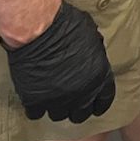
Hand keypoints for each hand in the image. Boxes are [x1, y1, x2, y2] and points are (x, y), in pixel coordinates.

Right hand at [4, 0, 115, 123]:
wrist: (39, 30)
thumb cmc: (66, 25)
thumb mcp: (91, 35)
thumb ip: (94, 53)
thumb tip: (93, 57)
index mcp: (98, 75)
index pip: (105, 99)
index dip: (99, 102)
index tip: (95, 105)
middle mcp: (81, 92)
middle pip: (81, 114)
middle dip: (77, 108)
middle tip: (71, 101)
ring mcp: (57, 100)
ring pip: (59, 115)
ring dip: (56, 107)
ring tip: (51, 97)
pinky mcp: (35, 102)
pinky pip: (36, 113)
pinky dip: (35, 107)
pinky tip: (34, 97)